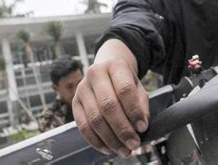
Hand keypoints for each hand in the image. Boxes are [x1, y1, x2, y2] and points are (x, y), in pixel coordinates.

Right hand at [72, 39, 148, 157]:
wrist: (106, 69)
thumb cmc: (124, 81)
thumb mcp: (138, 86)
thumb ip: (141, 105)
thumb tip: (141, 126)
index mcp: (115, 66)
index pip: (125, 89)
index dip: (134, 111)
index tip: (143, 128)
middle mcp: (95, 74)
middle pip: (108, 105)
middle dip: (122, 129)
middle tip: (134, 144)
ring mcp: (82, 88)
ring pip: (94, 118)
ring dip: (110, 139)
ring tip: (124, 150)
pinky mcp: (74, 102)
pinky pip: (83, 126)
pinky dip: (96, 140)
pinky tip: (108, 148)